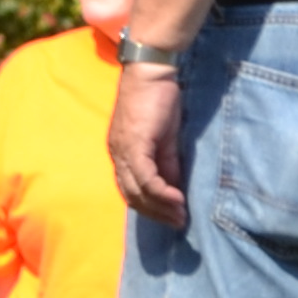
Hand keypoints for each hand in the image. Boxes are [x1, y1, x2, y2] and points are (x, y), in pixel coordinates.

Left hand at [108, 62, 188, 227]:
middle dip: (155, 213)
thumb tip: (175, 186)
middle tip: (178, 223)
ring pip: (136, 189)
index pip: (130, 190)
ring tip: (180, 216)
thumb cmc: (158, 101)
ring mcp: (123, 150)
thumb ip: (167, 161)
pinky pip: (144, 176)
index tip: (170, 218)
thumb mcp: (165, 138)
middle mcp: (117, 155)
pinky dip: (161, 191)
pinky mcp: (134, 144)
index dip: (149, 207)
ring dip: (160, 207)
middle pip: (131, 195)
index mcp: (121, 154)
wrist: (151, 74)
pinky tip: (177, 199)